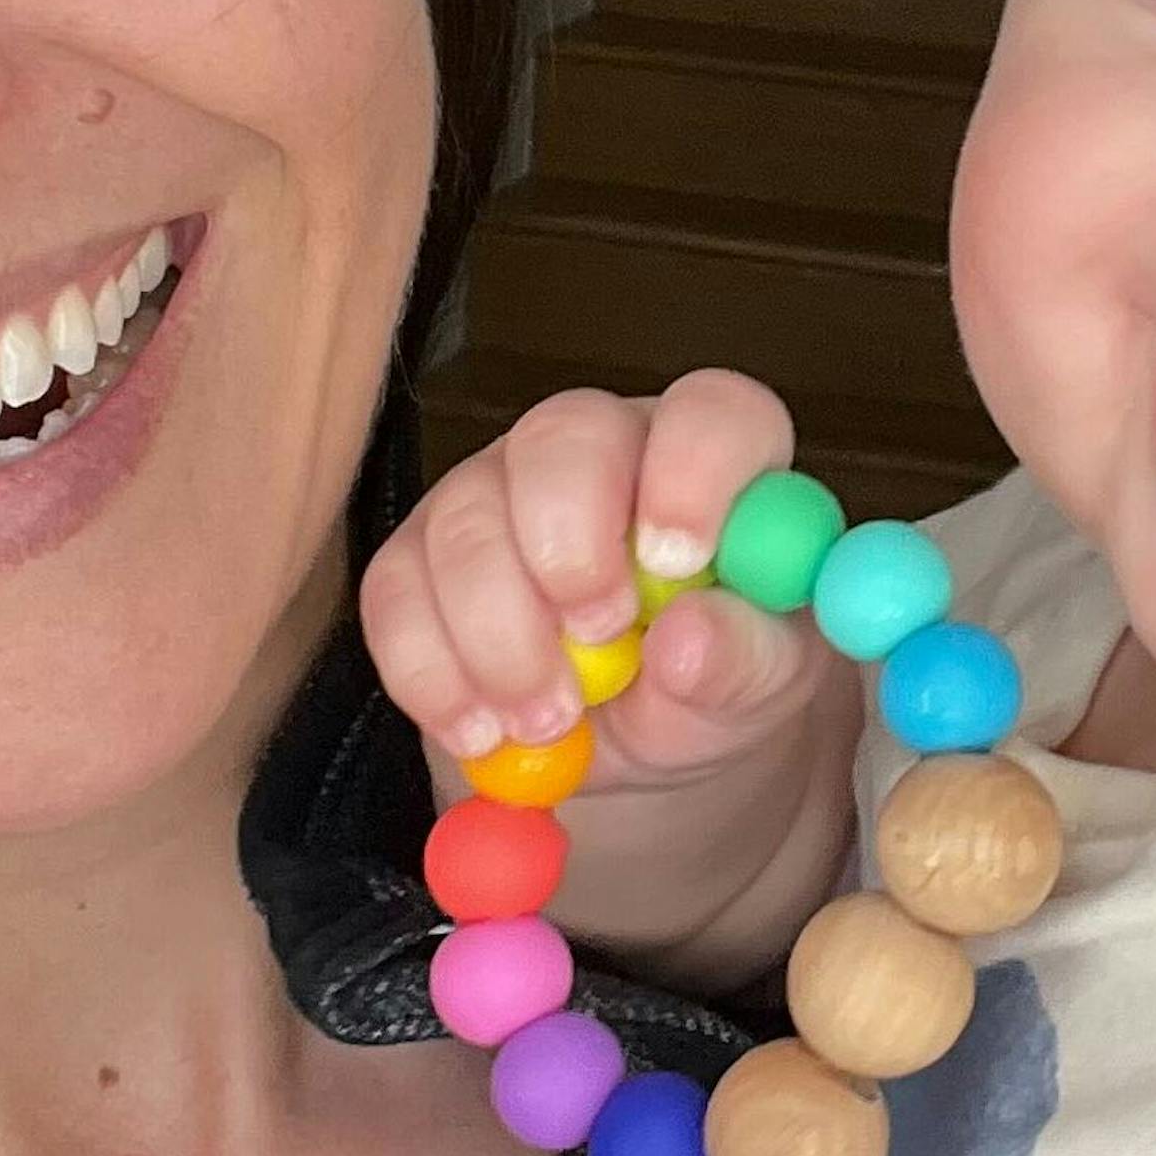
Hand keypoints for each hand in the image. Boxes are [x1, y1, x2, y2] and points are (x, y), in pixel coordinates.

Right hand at [360, 374, 859, 979]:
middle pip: (564, 437)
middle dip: (569, 548)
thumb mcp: (761, 687)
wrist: (628, 742)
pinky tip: (481, 729)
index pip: (710, 414)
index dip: (691, 473)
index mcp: (711, 456)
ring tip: (548, 724)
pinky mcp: (418, 555)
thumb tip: (690, 640)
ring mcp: (497, 491)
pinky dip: (431, 674)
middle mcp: (599, 448)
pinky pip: (395, 592)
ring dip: (500, 638)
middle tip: (595, 644)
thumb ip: (745, 661)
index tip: (674, 564)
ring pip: (468, 521)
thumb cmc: (712, 682)